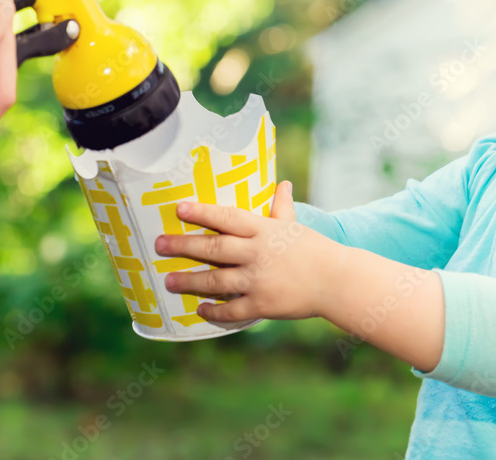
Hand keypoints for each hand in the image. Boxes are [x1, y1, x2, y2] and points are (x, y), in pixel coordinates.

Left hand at [155, 180, 346, 322]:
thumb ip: (281, 208)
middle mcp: (257, 253)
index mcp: (264, 230)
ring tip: (168, 280)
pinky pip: (231, 310)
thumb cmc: (314, 250)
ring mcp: (259, 280)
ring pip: (215, 280)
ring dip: (189, 281)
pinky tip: (199, 309)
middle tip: (158, 244)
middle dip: (183, 245)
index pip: (226, 216)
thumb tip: (281, 184)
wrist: (336, 281)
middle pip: (213, 247)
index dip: (201, 211)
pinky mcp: (263, 305)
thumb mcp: (295, 226)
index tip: (178, 208)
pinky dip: (213, 311)